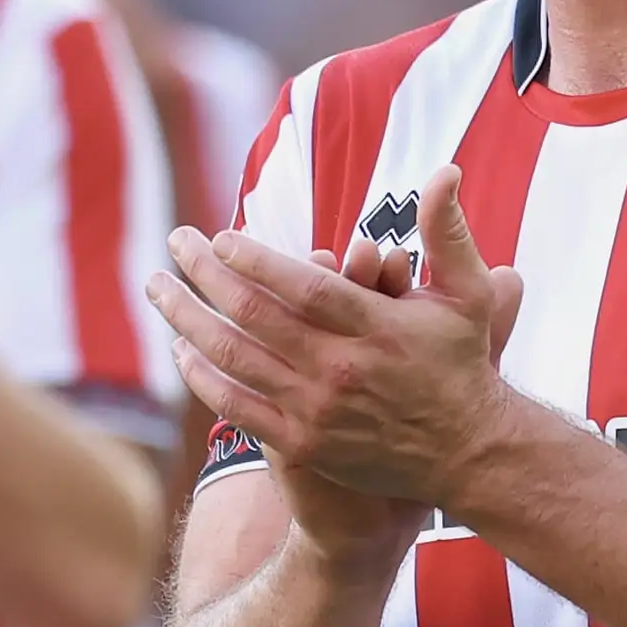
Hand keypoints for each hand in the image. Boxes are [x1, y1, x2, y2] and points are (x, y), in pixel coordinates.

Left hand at [147, 164, 529, 525]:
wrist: (466, 454)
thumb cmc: (462, 363)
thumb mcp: (469, 295)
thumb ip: (448, 233)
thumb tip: (443, 171)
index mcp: (378, 328)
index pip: (304, 286)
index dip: (255, 260)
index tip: (220, 237)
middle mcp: (342, 369)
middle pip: (254, 315)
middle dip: (203, 274)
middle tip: (175, 241)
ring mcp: (317, 410)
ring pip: (234, 358)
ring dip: (187, 319)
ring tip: (158, 287)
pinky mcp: (303, 444)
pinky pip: (237, 406)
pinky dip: (204, 377)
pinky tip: (182, 349)